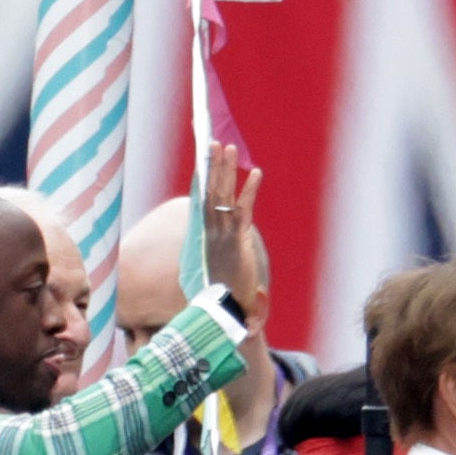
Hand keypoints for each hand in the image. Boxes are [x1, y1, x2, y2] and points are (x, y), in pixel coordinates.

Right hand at [203, 143, 267, 322]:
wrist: (222, 312)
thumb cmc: (217, 293)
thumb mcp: (209, 268)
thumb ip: (210, 253)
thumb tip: (208, 243)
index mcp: (202, 236)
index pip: (200, 201)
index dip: (200, 179)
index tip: (200, 161)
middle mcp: (209, 232)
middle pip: (208, 192)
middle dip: (211, 166)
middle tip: (212, 142)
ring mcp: (222, 235)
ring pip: (221, 196)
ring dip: (224, 170)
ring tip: (227, 148)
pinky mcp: (238, 241)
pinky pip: (243, 210)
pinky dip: (249, 191)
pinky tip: (256, 173)